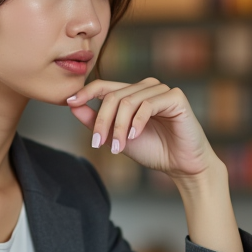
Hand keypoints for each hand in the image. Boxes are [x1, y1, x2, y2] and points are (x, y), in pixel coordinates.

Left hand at [67, 78, 216, 179]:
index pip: (105, 86)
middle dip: (102, 122)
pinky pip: (148, 104)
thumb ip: (97, 121)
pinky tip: (134, 136)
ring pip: (128, 101)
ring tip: (118, 147)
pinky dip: (137, 122)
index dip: (86, 92)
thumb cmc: (154, 150)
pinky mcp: (175, 97)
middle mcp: (147, 87)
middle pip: (113, 96)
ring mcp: (162, 90)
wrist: (182, 165)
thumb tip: (72, 105)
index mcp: (133, 93)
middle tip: (98, 144)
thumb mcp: (118, 137)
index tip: (70, 102)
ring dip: (118, 127)